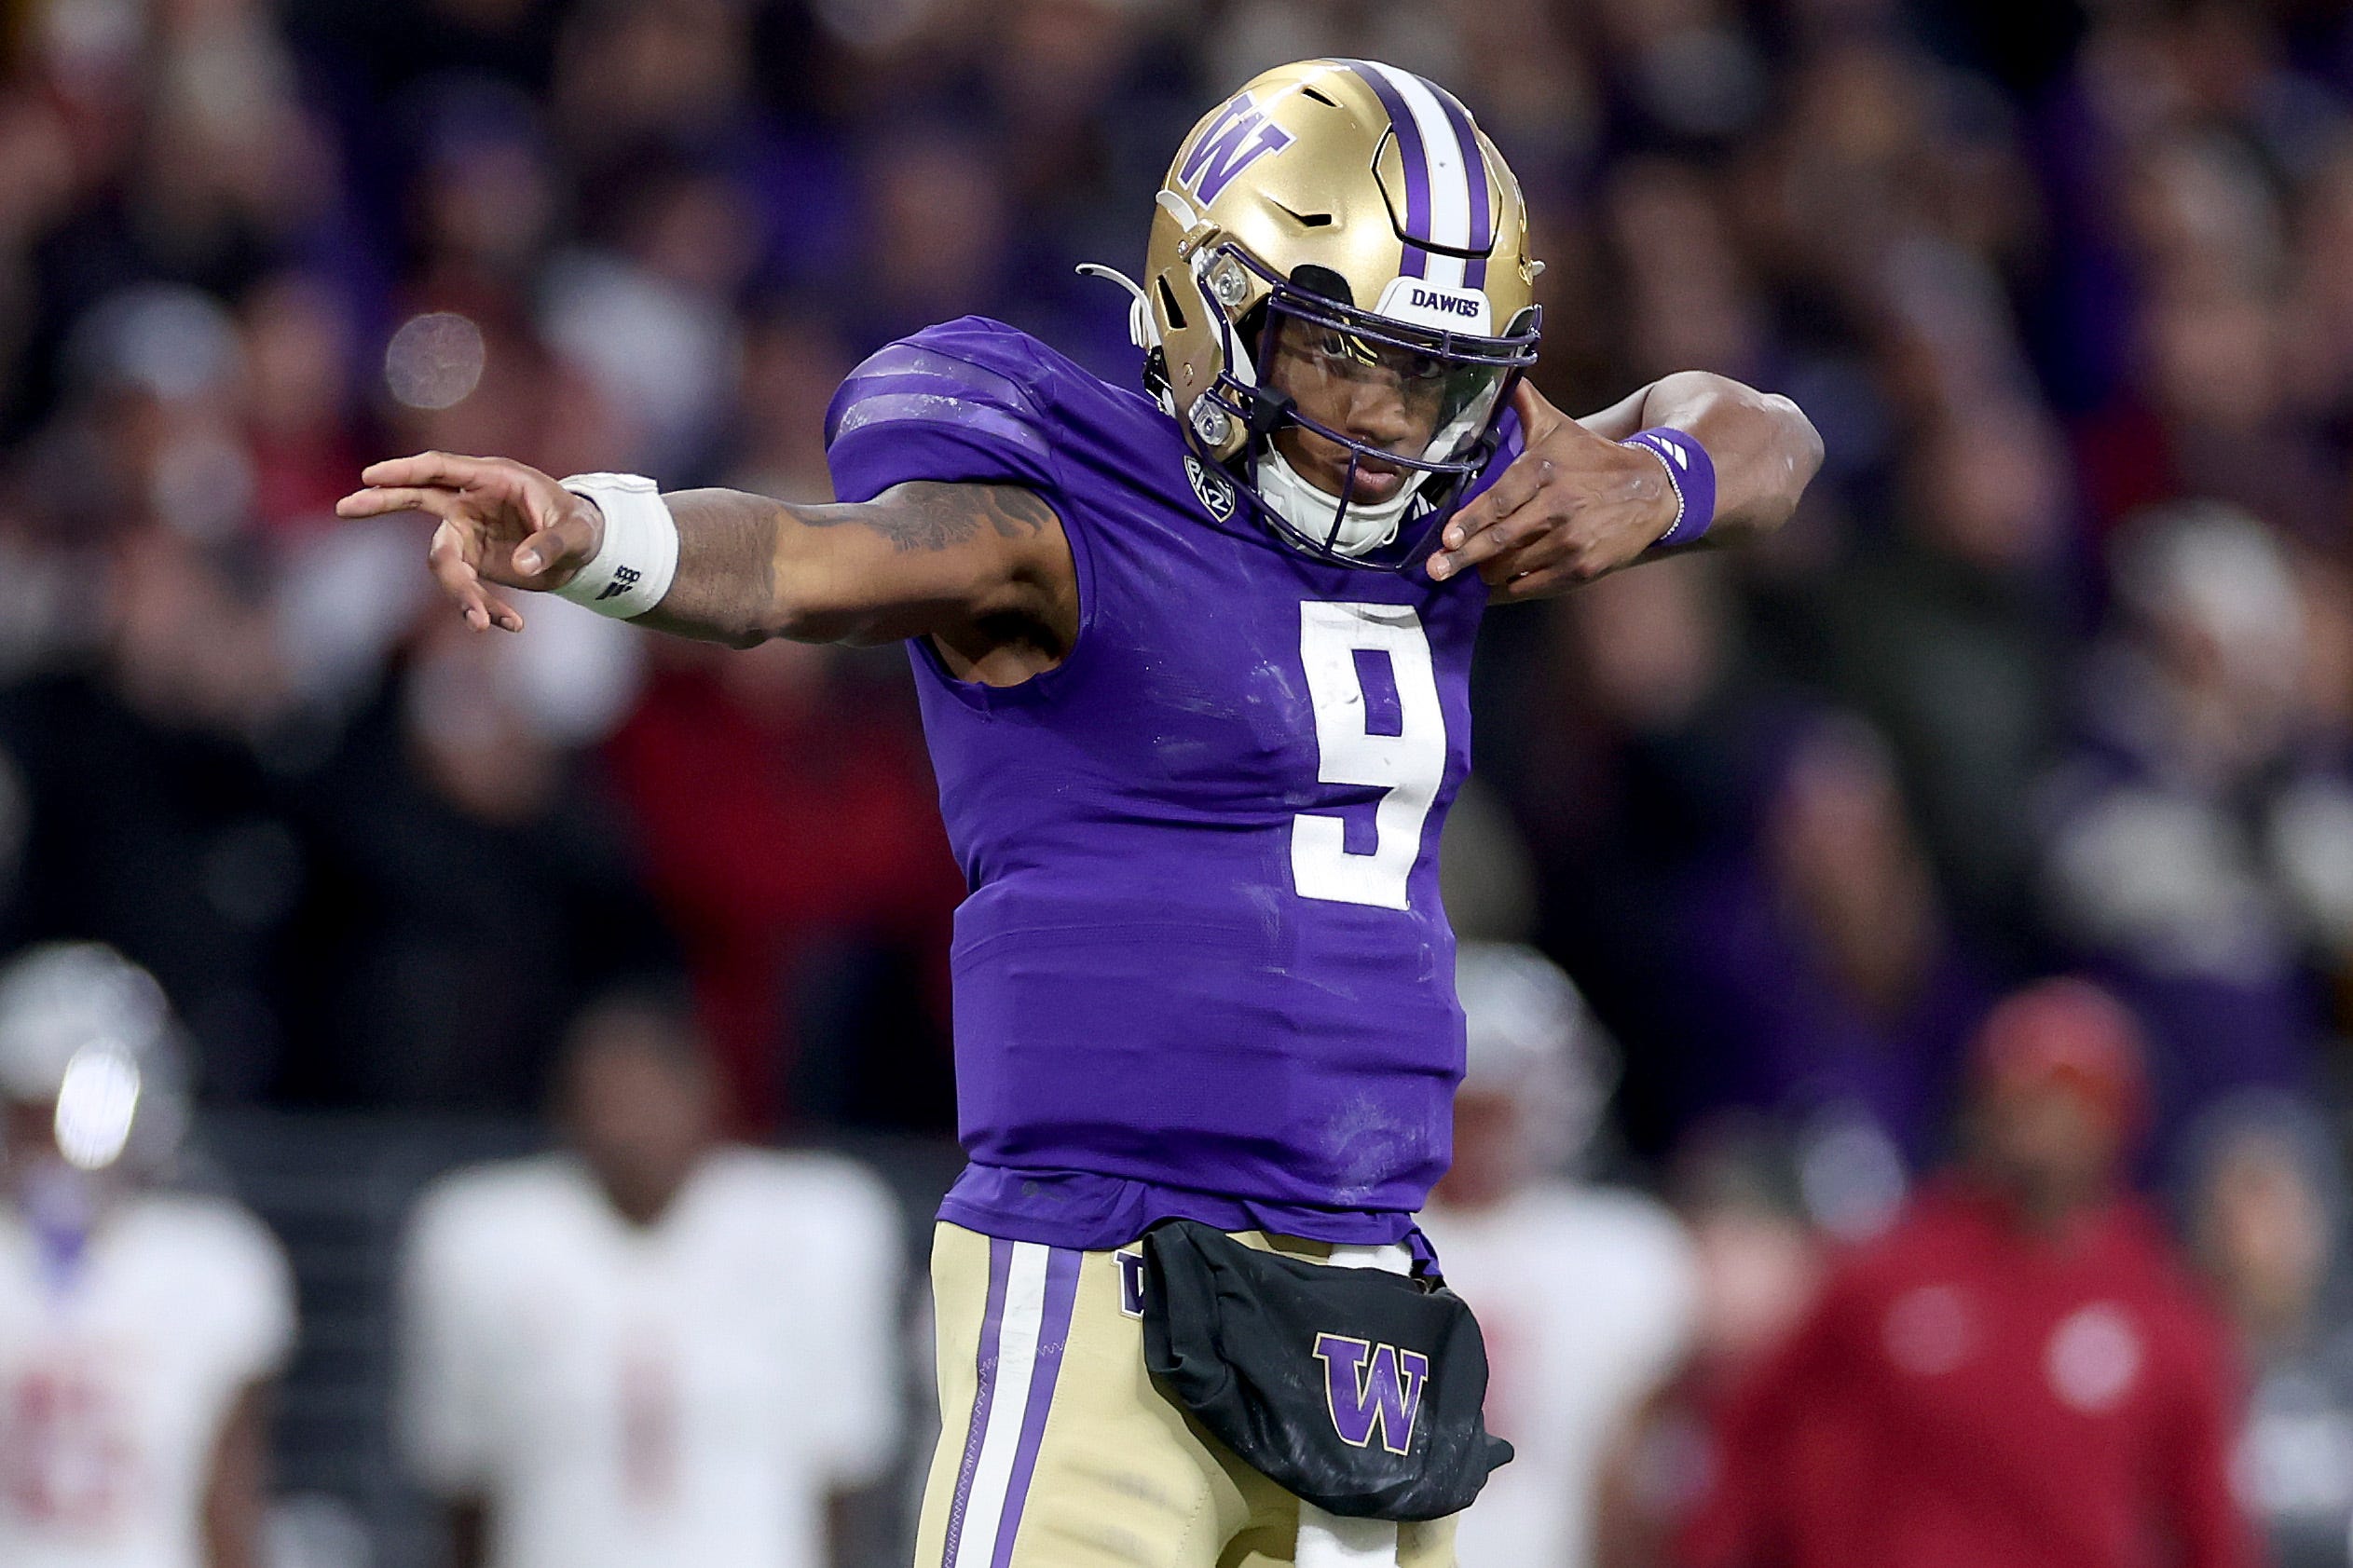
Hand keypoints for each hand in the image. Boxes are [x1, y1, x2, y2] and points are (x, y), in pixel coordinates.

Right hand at [336, 452, 602, 632]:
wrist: (584, 548)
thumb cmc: (580, 526)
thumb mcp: (577, 533)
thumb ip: (551, 545)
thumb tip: (520, 566)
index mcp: (492, 478)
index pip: (439, 468)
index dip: (404, 471)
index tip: (371, 476)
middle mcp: (470, 502)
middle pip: (416, 499)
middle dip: (381, 502)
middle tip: (345, 508)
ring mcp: (467, 532)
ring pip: (443, 560)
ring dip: (460, 593)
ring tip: (483, 624)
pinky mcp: (473, 561)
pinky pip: (467, 587)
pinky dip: (485, 606)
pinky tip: (512, 625)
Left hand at [1425, 381, 1679, 599]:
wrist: (1652, 490)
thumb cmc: (1591, 458)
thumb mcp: (1558, 427)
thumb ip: (1524, 405)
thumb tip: (1496, 368)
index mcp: (1545, 469)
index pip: (1500, 499)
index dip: (1471, 521)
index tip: (1447, 538)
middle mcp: (1559, 506)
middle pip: (1501, 538)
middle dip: (1464, 557)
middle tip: (1435, 570)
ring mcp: (1572, 541)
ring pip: (1513, 566)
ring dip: (1486, 573)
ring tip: (1467, 573)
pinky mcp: (1582, 569)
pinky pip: (1533, 586)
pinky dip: (1510, 588)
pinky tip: (1495, 585)